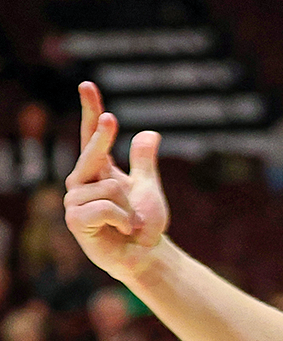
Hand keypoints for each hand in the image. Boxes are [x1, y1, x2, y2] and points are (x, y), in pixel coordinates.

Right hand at [64, 82, 169, 282]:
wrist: (145, 256)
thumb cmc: (144, 224)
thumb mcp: (148, 188)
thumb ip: (144, 161)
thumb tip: (149, 133)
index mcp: (97, 171)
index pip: (90, 136)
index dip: (89, 110)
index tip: (87, 85)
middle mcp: (80, 182)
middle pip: (92, 152)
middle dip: (102, 136)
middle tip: (110, 118)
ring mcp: (74, 200)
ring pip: (109, 187)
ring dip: (128, 208)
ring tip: (128, 223)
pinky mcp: (74, 220)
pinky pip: (106, 207)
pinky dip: (124, 220)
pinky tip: (122, 231)